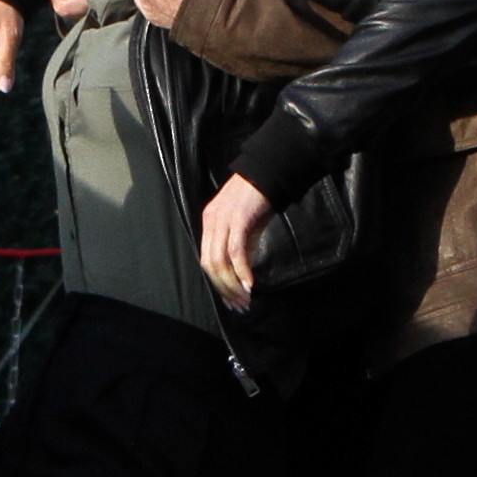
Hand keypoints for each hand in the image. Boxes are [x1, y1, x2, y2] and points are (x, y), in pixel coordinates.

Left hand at [199, 173, 272, 310]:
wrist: (268, 171)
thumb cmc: (259, 197)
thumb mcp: (246, 224)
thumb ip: (241, 244)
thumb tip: (242, 272)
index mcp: (210, 223)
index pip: (207, 261)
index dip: (217, 284)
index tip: (231, 301)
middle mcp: (211, 222)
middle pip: (210, 265)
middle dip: (224, 289)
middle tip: (239, 306)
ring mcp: (223, 220)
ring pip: (220, 261)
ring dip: (233, 284)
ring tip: (246, 299)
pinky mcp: (238, 219)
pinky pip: (236, 251)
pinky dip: (242, 270)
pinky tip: (250, 284)